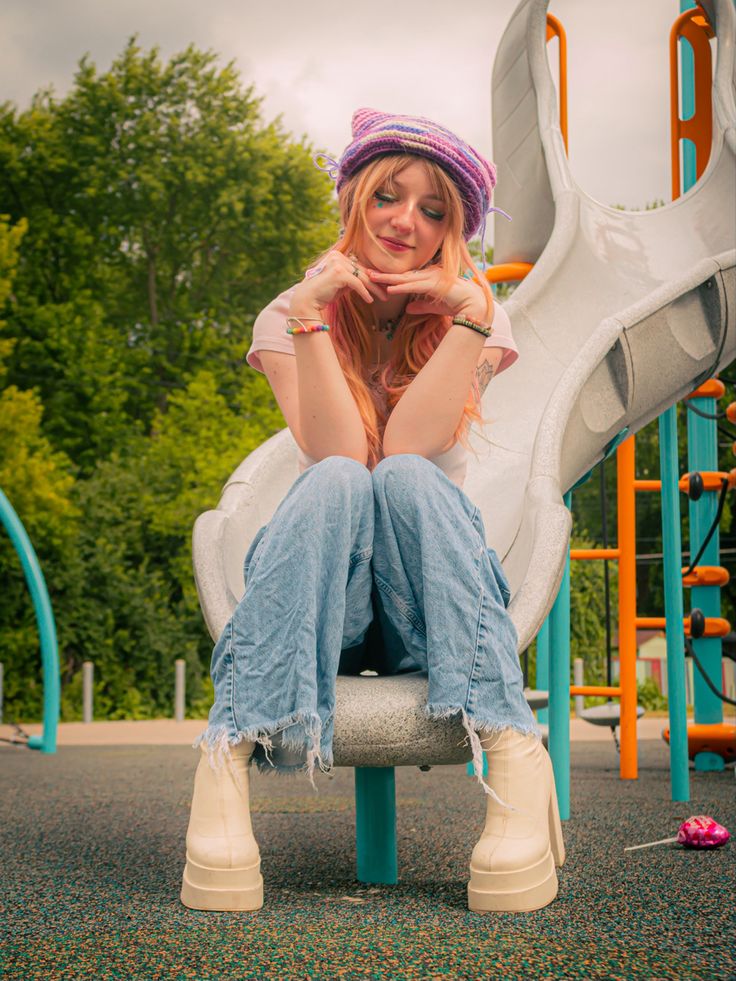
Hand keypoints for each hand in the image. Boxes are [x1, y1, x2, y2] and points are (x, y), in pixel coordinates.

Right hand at [289, 251, 388, 315]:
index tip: (382, 285)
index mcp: (337, 255)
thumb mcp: (341, 284)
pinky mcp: (339, 273)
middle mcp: (337, 256)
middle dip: (376, 283)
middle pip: (362, 271)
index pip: (358, 266)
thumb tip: (368, 280)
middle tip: (386, 292)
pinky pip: (357, 283)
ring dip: (374, 289)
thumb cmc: (323, 293)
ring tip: (383, 297)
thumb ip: (352, 279)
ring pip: (362, 277)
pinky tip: (370, 300)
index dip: (371, 277)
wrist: (307, 300)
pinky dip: (365, 293)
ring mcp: (338, 263)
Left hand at [366, 267, 490, 323]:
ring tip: (372, 278)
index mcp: (428, 277)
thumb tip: (407, 309)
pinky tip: (390, 288)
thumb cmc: (457, 304)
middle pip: (401, 274)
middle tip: (365, 272)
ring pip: (405, 278)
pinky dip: (402, 287)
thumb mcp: (433, 306)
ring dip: (388, 278)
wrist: (474, 305)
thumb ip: (420, 306)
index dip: (389, 277)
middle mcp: (428, 274)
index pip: (405, 277)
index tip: (374, 277)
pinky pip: (415, 286)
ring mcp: (432, 277)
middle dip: (383, 274)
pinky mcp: (435, 284)